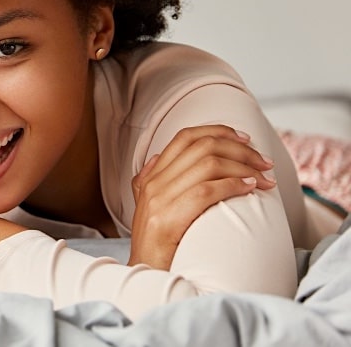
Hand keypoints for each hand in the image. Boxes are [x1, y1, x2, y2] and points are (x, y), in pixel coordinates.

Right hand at [128, 125, 275, 269]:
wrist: (145, 278)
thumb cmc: (157, 247)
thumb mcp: (149, 208)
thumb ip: (150, 182)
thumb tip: (156, 158)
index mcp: (150, 178)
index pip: (184, 137)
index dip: (217, 131)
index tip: (244, 138)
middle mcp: (153, 184)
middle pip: (201, 147)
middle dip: (240, 150)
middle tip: (264, 161)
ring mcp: (158, 200)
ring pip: (208, 164)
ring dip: (244, 167)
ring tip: (264, 179)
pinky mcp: (168, 218)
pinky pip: (207, 191)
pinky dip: (234, 185)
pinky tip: (250, 188)